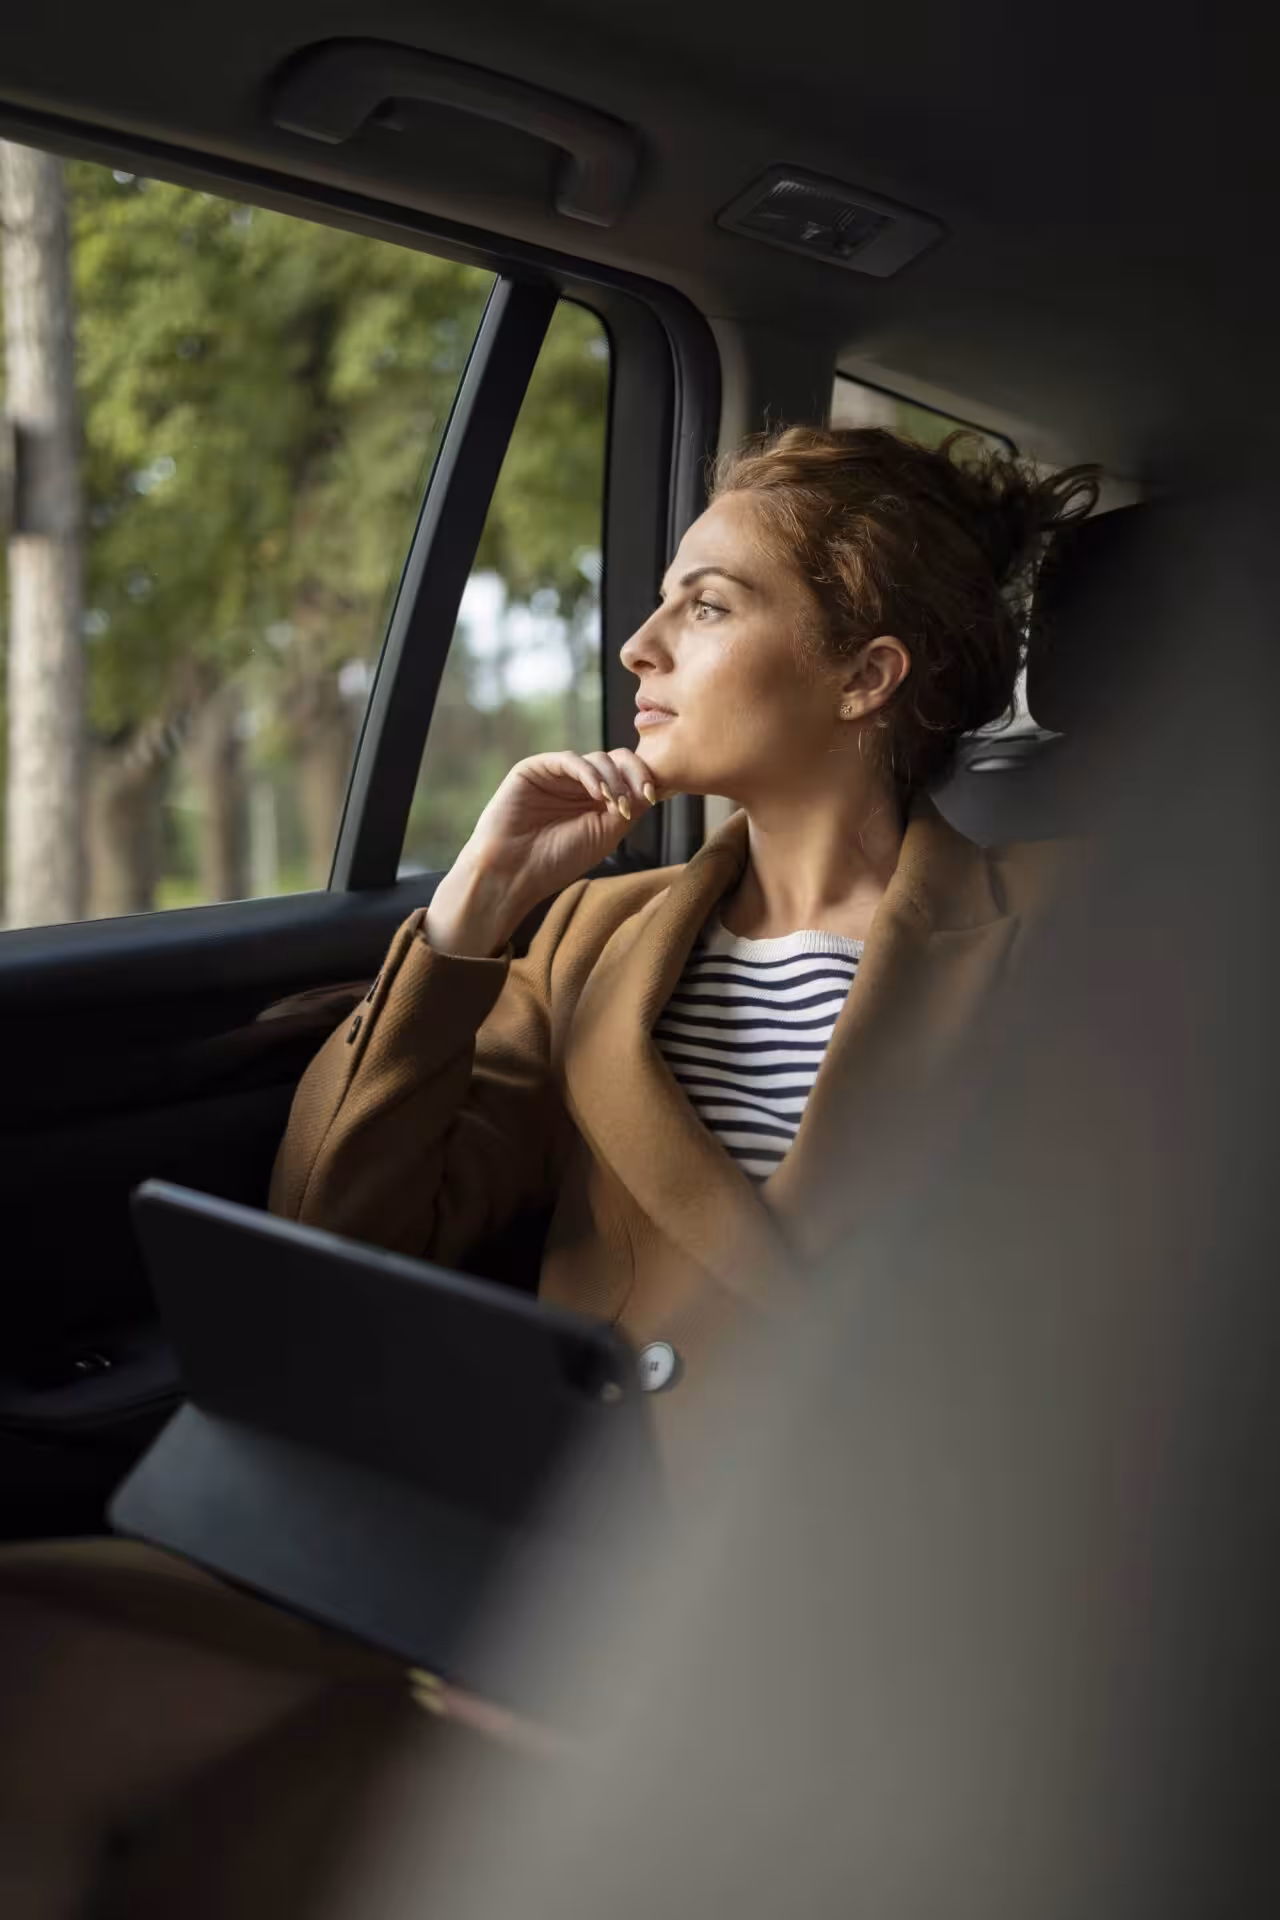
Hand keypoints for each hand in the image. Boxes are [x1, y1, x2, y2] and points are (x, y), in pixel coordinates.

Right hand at [426, 749, 660, 957]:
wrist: (514, 873)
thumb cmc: (557, 861)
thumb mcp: (604, 835)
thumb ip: (628, 808)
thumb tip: (653, 784)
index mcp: (597, 800)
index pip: (629, 776)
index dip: (644, 779)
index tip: (655, 796)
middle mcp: (579, 784)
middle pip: (618, 760)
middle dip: (634, 774)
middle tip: (641, 794)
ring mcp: (558, 775)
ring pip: (598, 758)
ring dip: (613, 780)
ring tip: (614, 805)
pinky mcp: (535, 768)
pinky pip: (570, 759)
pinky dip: (590, 773)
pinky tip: (597, 793)